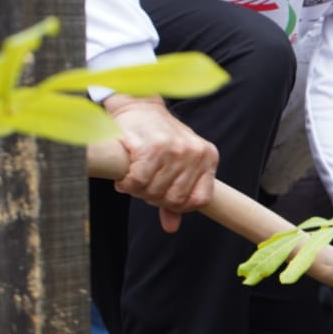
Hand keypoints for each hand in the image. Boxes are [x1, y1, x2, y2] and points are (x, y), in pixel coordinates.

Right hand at [103, 95, 217, 232]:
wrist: (136, 106)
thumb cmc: (157, 137)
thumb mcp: (176, 164)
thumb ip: (177, 196)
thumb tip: (172, 227)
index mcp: (207, 157)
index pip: (200, 200)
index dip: (179, 205)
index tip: (162, 196)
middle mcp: (195, 153)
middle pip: (173, 198)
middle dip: (153, 196)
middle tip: (143, 183)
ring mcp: (175, 149)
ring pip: (154, 192)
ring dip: (137, 190)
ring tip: (134, 175)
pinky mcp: (152, 147)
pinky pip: (138, 182)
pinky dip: (127, 184)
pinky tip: (125, 175)